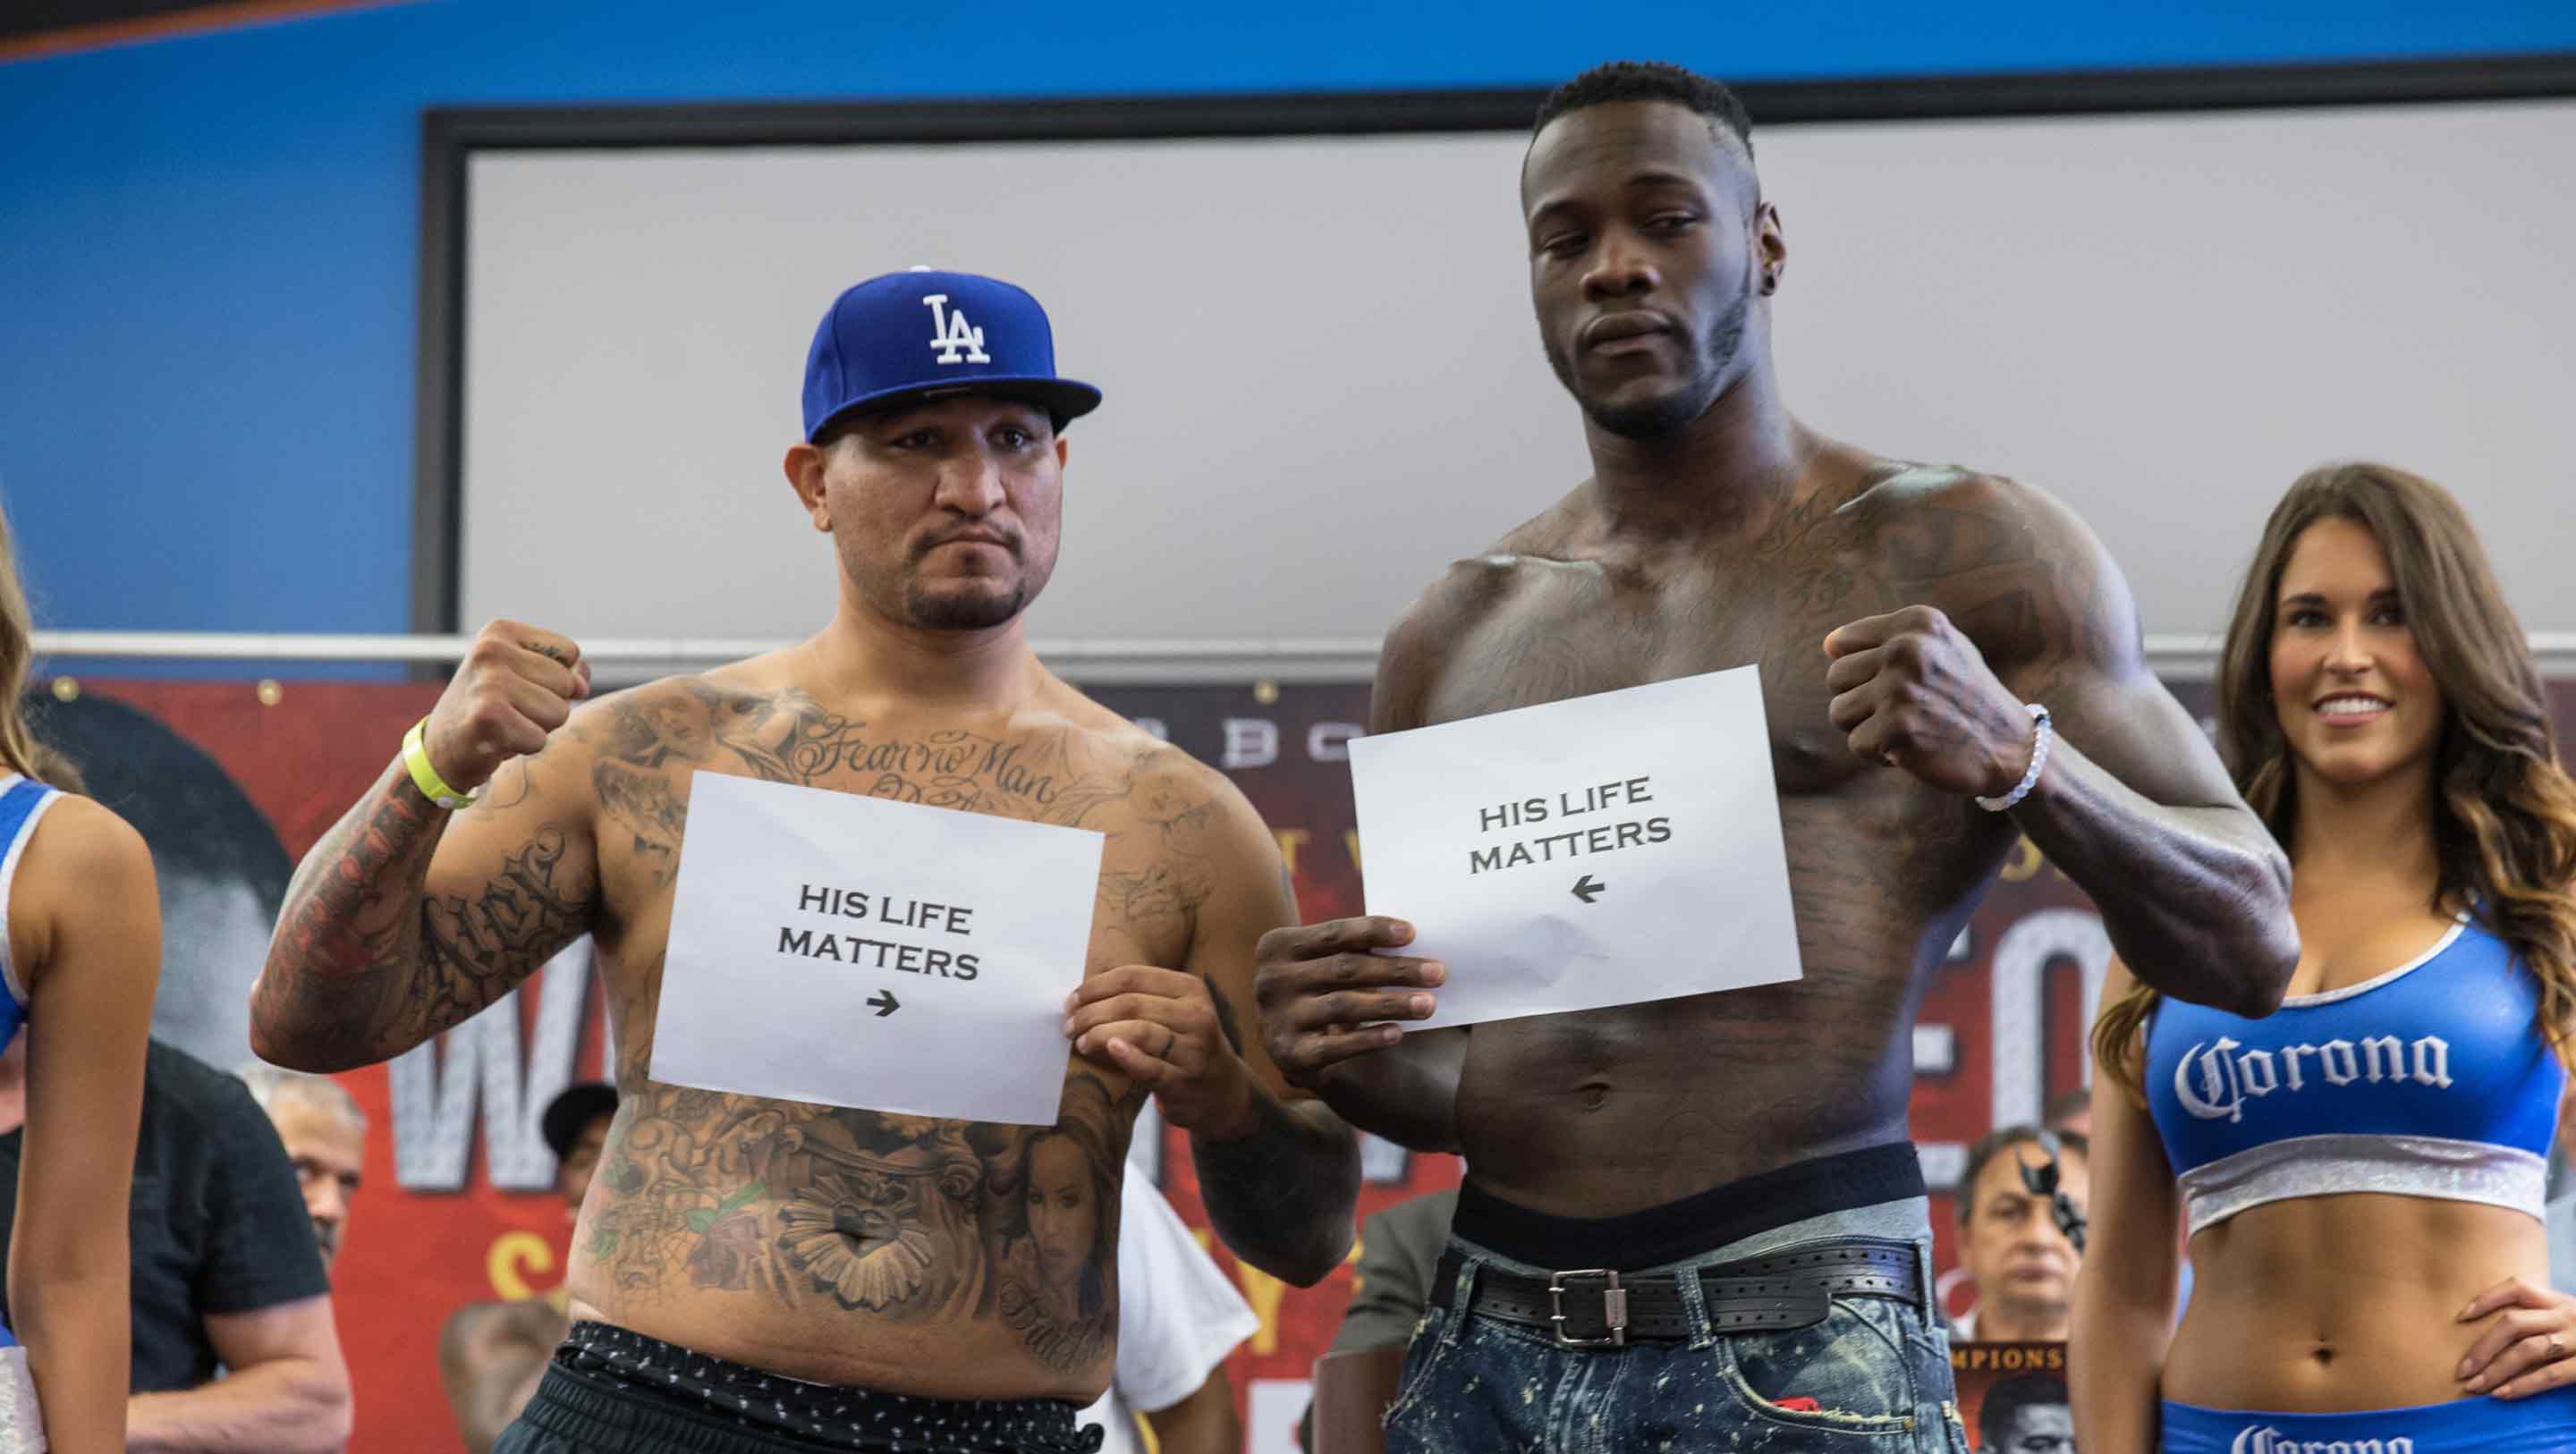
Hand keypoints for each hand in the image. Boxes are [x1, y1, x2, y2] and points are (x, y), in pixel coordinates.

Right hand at [424, 619, 592, 791]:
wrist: (441, 748)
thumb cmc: (491, 708)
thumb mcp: (523, 674)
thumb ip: (565, 670)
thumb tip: (582, 685)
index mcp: (500, 631)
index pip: (570, 652)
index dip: (555, 678)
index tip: (518, 685)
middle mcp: (491, 650)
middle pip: (567, 683)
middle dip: (547, 704)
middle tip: (510, 709)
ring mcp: (488, 682)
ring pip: (559, 712)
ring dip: (538, 726)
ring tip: (505, 722)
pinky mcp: (487, 716)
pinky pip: (540, 738)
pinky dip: (525, 746)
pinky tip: (497, 739)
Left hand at [1065, 966, 1256, 1138]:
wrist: (1223, 1092)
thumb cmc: (1185, 1044)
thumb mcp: (1176, 1011)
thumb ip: (1141, 997)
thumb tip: (1084, 992)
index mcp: (1190, 989)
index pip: (1132, 977)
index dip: (1095, 987)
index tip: (1071, 1001)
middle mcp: (1197, 1015)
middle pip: (1131, 1004)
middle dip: (1091, 1013)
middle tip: (1069, 1025)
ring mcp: (1194, 1049)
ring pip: (1138, 1031)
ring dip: (1099, 1034)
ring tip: (1079, 1041)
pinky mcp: (1184, 1080)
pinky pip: (1149, 1066)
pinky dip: (1126, 1056)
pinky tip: (1108, 1049)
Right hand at [1252, 916, 1443, 1091]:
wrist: (1287, 1042)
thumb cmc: (1316, 989)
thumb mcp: (1320, 963)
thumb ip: (1349, 949)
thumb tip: (1408, 938)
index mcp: (1276, 947)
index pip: (1333, 934)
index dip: (1373, 930)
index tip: (1412, 933)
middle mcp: (1271, 981)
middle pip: (1344, 969)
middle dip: (1396, 970)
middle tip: (1437, 972)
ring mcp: (1276, 1019)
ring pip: (1344, 1006)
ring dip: (1392, 1004)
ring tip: (1428, 1004)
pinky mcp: (1289, 1055)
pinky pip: (1336, 1046)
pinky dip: (1369, 1039)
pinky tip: (1399, 1032)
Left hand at [1824, 605, 2035, 798]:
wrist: (2012, 748)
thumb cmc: (1968, 697)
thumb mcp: (1942, 650)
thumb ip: (1890, 640)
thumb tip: (1829, 644)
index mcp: (1916, 623)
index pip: (1842, 643)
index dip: (1862, 672)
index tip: (1896, 684)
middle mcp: (1906, 649)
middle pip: (1835, 678)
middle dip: (1861, 701)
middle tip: (1903, 711)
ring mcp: (1900, 689)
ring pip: (1839, 712)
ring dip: (1866, 728)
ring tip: (1906, 727)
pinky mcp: (1896, 729)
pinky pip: (1856, 744)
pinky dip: (1879, 754)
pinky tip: (1913, 748)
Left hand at [2458, 1276, 2575, 1397]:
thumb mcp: (2571, 1318)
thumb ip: (2543, 1318)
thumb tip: (2497, 1333)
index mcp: (2561, 1301)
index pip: (2517, 1288)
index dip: (2486, 1299)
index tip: (2461, 1316)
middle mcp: (2568, 1315)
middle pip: (2512, 1323)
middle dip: (2482, 1347)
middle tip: (2462, 1369)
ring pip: (2526, 1349)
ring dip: (2495, 1369)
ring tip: (2474, 1386)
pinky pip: (2549, 1375)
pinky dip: (2522, 1385)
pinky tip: (2502, 1394)